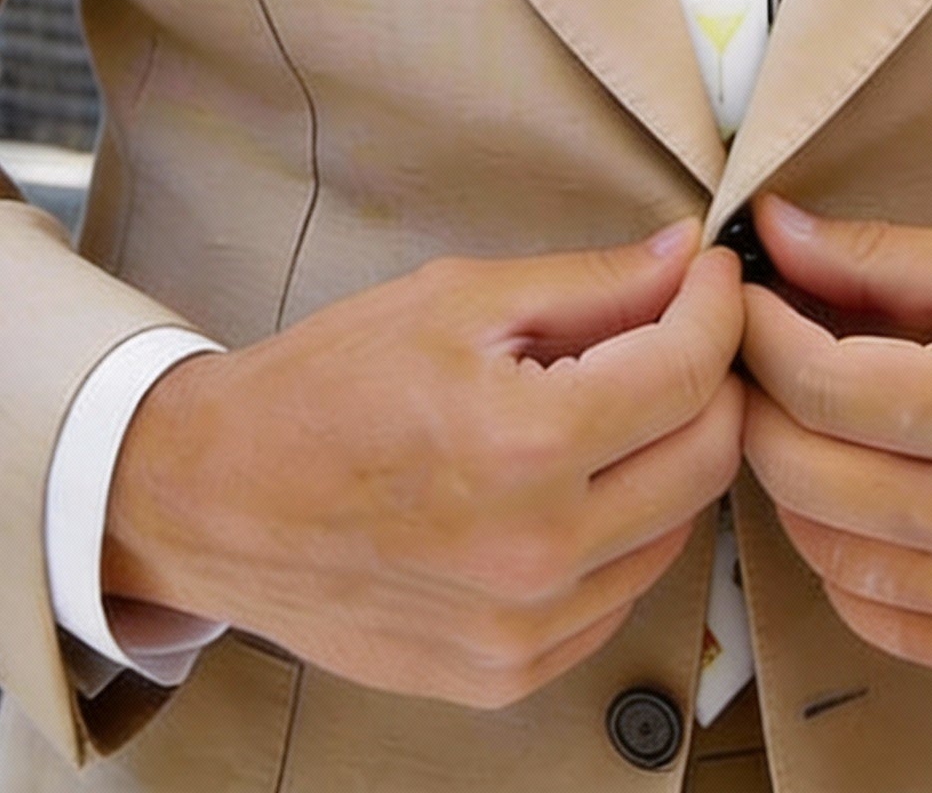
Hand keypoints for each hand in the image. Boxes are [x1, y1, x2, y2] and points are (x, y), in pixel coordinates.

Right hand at [103, 224, 744, 708]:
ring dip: (669, 456)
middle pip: (708, 457)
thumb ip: (591, 283)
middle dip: (712, 379)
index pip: (689, 371)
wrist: (214, 500)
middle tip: (679, 332)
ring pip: (677, 529)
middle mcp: (537, 551)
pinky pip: (619, 594)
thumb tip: (685, 257)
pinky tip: (572, 484)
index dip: (717, 307)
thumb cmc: (324, 388)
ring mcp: (524, 628)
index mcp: (525, 443)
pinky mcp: (507, 673)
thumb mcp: (457, 300)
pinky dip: (622, 531)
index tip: (711, 277)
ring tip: (613, 406)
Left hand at [739, 195, 931, 688]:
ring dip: (792, 481)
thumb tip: (777, 230)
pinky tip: (858, 501)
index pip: (814, 383)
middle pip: (798, 472)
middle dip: (758, 400)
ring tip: (808, 420)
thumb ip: (885, 259)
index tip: (747, 297)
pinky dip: (845, 563)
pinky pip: (881, 622)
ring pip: (824, 554)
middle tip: (762, 354)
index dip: (758, 331)